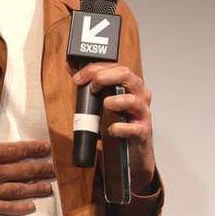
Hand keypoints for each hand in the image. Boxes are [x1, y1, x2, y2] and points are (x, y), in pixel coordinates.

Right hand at [0, 84, 55, 215]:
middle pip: (23, 170)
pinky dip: (20, 207)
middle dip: (40, 169)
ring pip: (18, 189)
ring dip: (35, 188)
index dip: (34, 149)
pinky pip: (5, 208)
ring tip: (48, 188)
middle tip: (53, 169)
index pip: (17, 150)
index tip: (47, 149)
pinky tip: (30, 206)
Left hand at [72, 63, 157, 192]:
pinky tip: (111, 129)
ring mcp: (143, 113)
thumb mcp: (106, 99)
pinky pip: (133, 128)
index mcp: (131, 84)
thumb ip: (91, 83)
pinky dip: (120, 128)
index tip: (79, 77)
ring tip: (105, 105)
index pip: (115, 67)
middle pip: (126, 75)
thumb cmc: (121, 119)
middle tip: (92, 87)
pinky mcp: (143, 131)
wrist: (134, 148)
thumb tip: (71, 68)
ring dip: (115, 101)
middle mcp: (140, 94)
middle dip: (104, 77)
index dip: (94, 69)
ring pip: (132, 100)